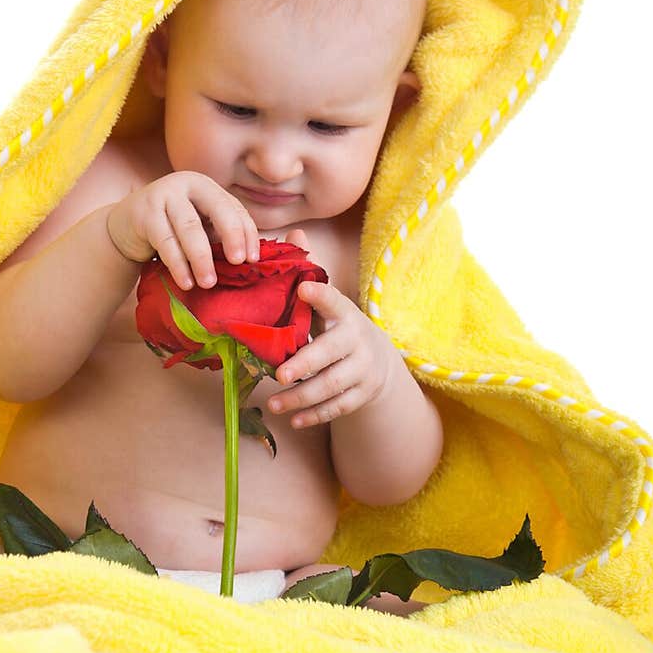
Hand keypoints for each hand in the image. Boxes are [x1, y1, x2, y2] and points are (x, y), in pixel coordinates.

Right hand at [106, 172, 259, 288]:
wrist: (124, 227)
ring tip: (209, 283)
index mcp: (206, 186)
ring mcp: (163, 195)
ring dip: (202, 258)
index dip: (246, 233)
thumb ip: (218, 235)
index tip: (252, 259)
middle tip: (238, 263)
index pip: (234, 208)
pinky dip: (178, 264)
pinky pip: (166, 242)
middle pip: (217, 210)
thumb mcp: (198, 226)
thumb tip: (247, 259)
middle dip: (231, 237)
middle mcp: (186, 183)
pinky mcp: (144, 213)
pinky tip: (186, 282)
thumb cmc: (170, 228)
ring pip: (190, 228)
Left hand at [267, 241, 397, 428]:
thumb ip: (309, 273)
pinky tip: (294, 419)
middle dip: (306, 364)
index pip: (335, 301)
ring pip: (331, 386)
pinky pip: (338, 408)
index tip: (306, 289)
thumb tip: (294, 234)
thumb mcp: (328, 305)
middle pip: (331, 354)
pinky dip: (315, 415)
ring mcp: (362, 370)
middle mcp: (356, 341)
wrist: (377, 362)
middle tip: (280, 374)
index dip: (322, 296)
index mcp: (344, 313)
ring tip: (274, 404)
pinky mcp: (362, 394)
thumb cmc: (338, 329)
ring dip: (301, 397)